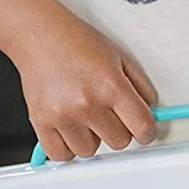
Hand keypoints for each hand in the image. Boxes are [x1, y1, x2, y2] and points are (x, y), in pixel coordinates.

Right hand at [16, 15, 157, 160]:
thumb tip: (150, 113)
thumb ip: (141, 87)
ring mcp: (62, 115)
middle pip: (119, 142)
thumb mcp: (120, 58)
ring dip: (92, 139)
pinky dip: (67, 148)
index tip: (143, 130)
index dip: (147, 131)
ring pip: (91, 151)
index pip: (143, 127)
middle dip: (118, 130)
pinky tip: (70, 129)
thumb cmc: (77, 42)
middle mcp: (87, 103)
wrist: (38, 33)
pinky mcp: (41, 122)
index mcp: (110, 86)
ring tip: (85, 116)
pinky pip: (62, 155)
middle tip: (108, 113)